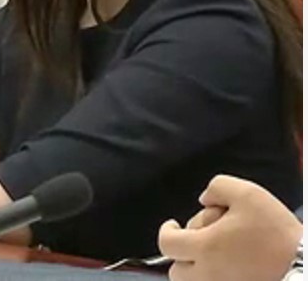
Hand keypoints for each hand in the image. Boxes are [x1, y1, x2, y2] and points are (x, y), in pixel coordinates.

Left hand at [158, 175, 301, 280]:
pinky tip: (230, 267)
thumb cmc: (278, 234)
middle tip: (204, 241)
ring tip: (217, 256)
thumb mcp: (249, 194)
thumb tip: (203, 199)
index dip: (167, 231)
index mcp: (204, 248)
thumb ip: (218, 187)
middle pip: (175, 271)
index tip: (173, 226)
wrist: (306, 266)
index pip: (166, 243)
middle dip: (183, 254)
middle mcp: (206, 275)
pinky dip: (213, 278)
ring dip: (195, 270)